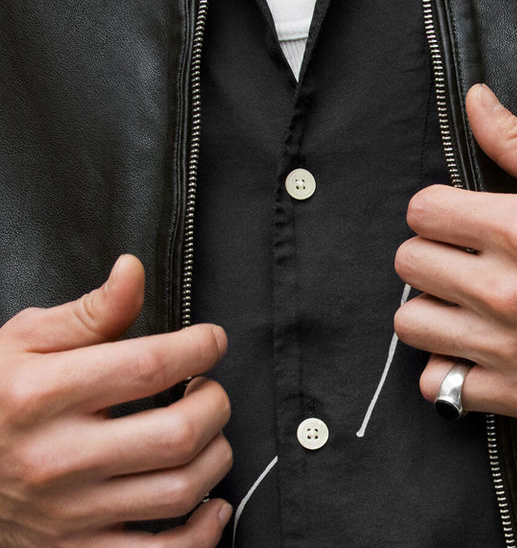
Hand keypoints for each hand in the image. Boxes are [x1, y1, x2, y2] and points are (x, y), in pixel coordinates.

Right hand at [0, 255, 233, 546]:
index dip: (199, 347)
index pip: (150, 367)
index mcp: (45, 395)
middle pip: (177, 433)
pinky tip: (211, 505)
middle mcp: (59, 458)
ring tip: (208, 434)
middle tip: (209, 389)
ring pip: (179, 491)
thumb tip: (133, 271)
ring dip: (217, 456)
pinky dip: (200, 535)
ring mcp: (68, 513)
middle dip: (215, 402)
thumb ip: (90, 312)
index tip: (211, 341)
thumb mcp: (23, 343)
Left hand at [394, 83, 516, 419]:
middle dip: (431, 250)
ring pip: (411, 323)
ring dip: (431, 307)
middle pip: (410, 262)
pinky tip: (471, 346)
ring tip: (460, 299)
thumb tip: (474, 99)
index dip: (435, 207)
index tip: (455, 215)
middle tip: (461, 254)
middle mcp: (506, 289)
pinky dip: (448, 367)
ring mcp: (508, 346)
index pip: (421, 210)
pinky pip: (440, 384)